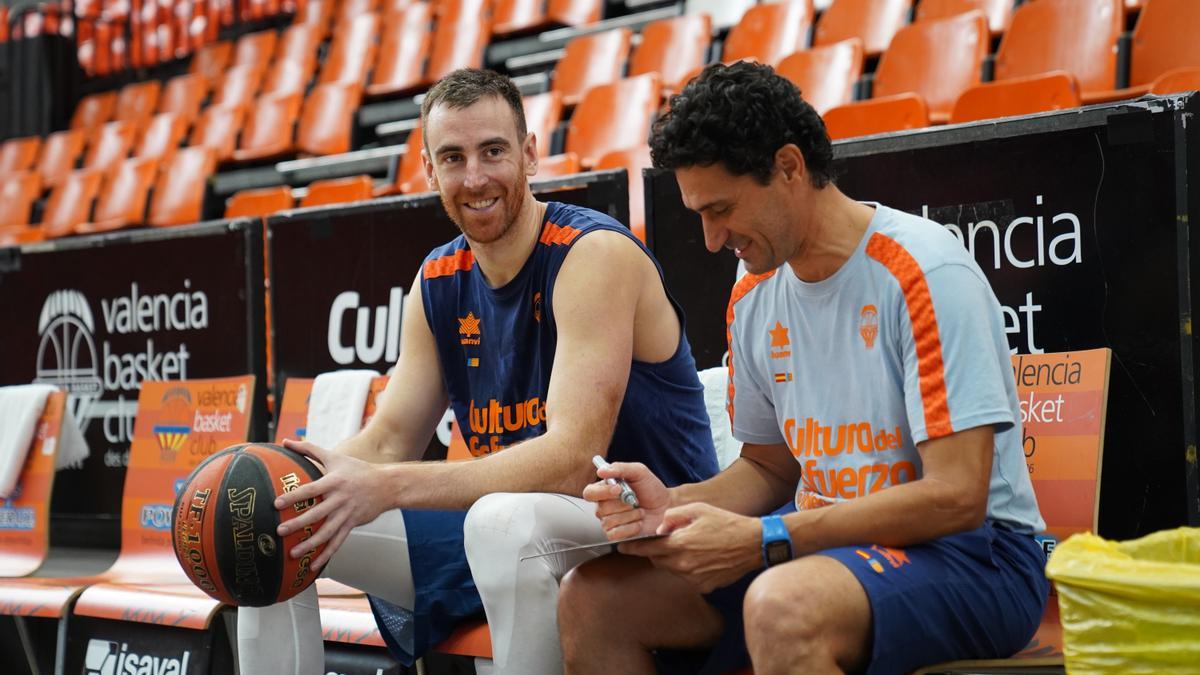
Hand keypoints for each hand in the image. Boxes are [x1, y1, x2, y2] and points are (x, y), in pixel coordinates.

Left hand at [275, 438, 394, 570]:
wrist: (387, 485)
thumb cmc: (357, 470)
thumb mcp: (335, 457)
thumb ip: (309, 449)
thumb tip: (286, 441)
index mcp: (334, 482)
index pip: (310, 490)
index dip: (294, 497)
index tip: (277, 504)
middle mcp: (340, 499)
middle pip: (316, 513)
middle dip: (298, 524)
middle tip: (280, 531)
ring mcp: (347, 513)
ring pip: (327, 532)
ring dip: (310, 543)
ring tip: (293, 552)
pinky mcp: (353, 524)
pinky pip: (338, 541)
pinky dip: (326, 553)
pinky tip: (314, 564)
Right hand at [581, 461, 669, 539]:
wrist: (667, 506)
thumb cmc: (652, 488)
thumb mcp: (639, 472)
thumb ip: (620, 468)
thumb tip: (601, 471)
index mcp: (605, 490)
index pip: (589, 493)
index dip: (602, 492)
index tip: (619, 489)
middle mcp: (604, 506)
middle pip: (600, 509)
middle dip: (622, 505)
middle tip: (635, 500)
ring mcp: (609, 521)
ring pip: (608, 522)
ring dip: (629, 516)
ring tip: (640, 511)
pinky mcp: (617, 535)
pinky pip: (614, 534)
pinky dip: (629, 528)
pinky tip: (638, 522)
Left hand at [620, 502, 762, 592]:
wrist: (753, 544)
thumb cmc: (726, 523)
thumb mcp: (697, 510)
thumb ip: (673, 517)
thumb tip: (659, 528)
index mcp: (679, 544)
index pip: (647, 549)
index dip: (632, 548)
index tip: (621, 548)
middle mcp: (683, 565)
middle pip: (658, 561)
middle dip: (657, 551)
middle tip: (665, 541)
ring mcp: (693, 578)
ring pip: (672, 570)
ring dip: (673, 560)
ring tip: (691, 546)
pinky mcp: (703, 587)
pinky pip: (687, 578)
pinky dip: (688, 569)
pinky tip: (702, 558)